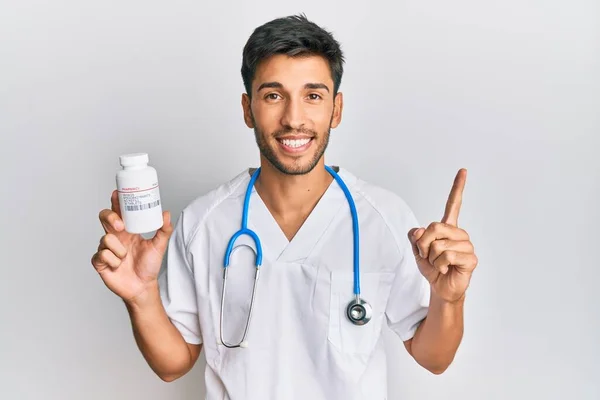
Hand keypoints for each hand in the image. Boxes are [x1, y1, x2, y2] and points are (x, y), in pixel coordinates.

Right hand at [91, 190, 172, 303]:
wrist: (143, 287)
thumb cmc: (148, 266)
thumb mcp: (159, 246)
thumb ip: (164, 230)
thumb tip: (166, 214)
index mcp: (128, 230)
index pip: (119, 211)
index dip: (116, 201)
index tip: (117, 193)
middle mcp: (115, 237)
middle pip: (104, 217)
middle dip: (110, 218)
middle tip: (121, 227)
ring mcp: (106, 248)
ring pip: (105, 239)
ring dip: (118, 249)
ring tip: (126, 257)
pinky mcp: (100, 261)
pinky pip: (102, 254)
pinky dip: (113, 260)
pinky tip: (118, 265)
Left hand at [407, 169, 477, 302]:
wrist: (440, 287)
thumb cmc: (432, 267)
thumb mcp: (417, 250)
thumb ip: (415, 237)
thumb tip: (419, 232)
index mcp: (448, 228)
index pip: (453, 205)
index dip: (458, 188)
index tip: (463, 171)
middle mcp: (459, 234)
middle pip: (434, 227)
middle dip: (424, 244)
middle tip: (428, 256)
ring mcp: (467, 246)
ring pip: (439, 245)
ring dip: (432, 258)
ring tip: (440, 264)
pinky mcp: (471, 259)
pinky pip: (447, 256)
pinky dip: (440, 265)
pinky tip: (447, 269)